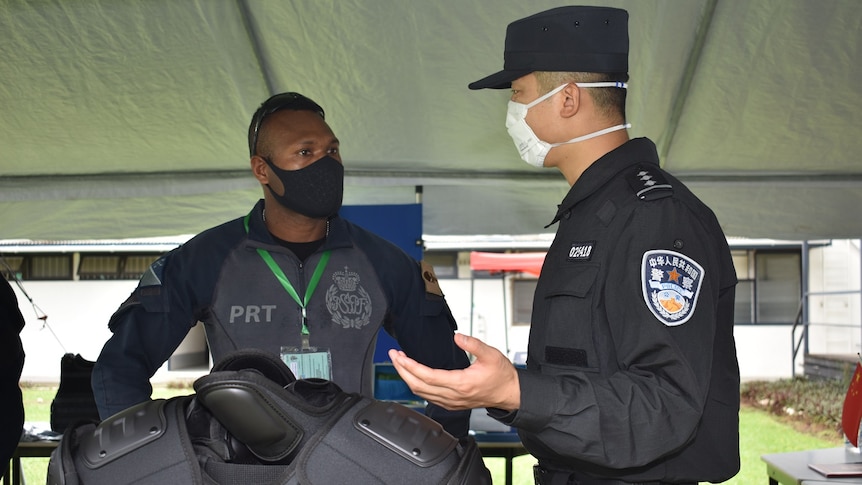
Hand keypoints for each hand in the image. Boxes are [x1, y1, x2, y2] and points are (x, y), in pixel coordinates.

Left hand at [388, 333, 519, 410]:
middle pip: (419, 386)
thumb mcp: (491, 354)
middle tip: (393, 356)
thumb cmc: (502, 375)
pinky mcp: (452, 404)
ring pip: (421, 393)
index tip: (400, 355)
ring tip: (399, 363)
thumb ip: (473, 344)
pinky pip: (428, 397)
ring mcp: (451, 402)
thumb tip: (457, 336)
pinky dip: (417, 386)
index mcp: (461, 383)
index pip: (428, 376)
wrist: (510, 393)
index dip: (411, 366)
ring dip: (407, 378)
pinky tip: (413, 376)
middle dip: (402, 370)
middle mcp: (453, 396)